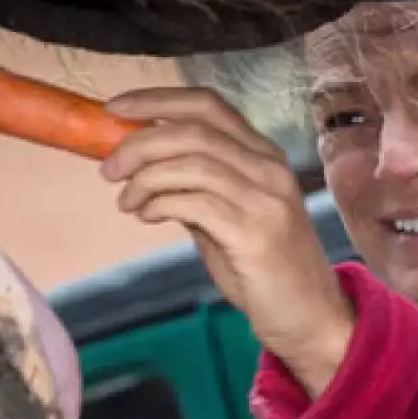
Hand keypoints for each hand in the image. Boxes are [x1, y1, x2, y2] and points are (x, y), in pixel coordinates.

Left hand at [101, 87, 355, 396]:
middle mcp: (269, 169)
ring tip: (127, 201)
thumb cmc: (264, 270)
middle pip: (193, 130)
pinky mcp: (256, 234)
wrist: (309, 318)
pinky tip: (147, 215)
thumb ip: (195, 187)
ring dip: (145, 178)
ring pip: (192, 163)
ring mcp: (266, 200)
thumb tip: (141, 165)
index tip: (114, 109)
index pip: (208, 105)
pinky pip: (195, 203)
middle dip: (140, 143)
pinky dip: (161, 203)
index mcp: (264, 156)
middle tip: (108, 169)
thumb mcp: (227, 218)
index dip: (157, 100)